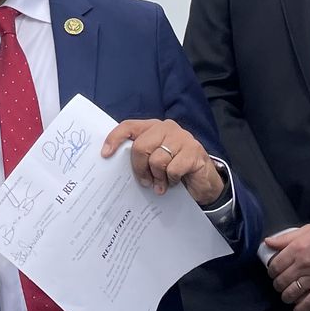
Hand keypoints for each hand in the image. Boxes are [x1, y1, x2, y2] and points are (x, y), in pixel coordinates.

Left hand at [102, 118, 224, 204]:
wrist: (204, 182)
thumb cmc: (174, 170)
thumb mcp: (153, 160)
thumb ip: (140, 156)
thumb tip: (114, 163)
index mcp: (153, 127)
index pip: (129, 126)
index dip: (115, 138)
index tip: (105, 154)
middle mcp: (167, 128)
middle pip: (140, 146)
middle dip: (139, 168)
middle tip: (145, 182)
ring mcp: (182, 138)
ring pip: (157, 159)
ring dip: (158, 177)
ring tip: (162, 184)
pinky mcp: (194, 151)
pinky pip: (173, 169)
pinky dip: (172, 180)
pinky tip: (176, 181)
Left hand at [265, 224, 309, 310]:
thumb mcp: (304, 230)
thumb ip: (284, 238)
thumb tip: (267, 242)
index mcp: (296, 249)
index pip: (275, 265)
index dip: (271, 271)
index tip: (273, 273)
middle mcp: (302, 264)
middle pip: (281, 281)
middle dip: (278, 284)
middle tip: (280, 284)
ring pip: (291, 293)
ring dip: (286, 296)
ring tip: (287, 295)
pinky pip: (308, 303)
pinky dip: (301, 309)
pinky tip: (298, 309)